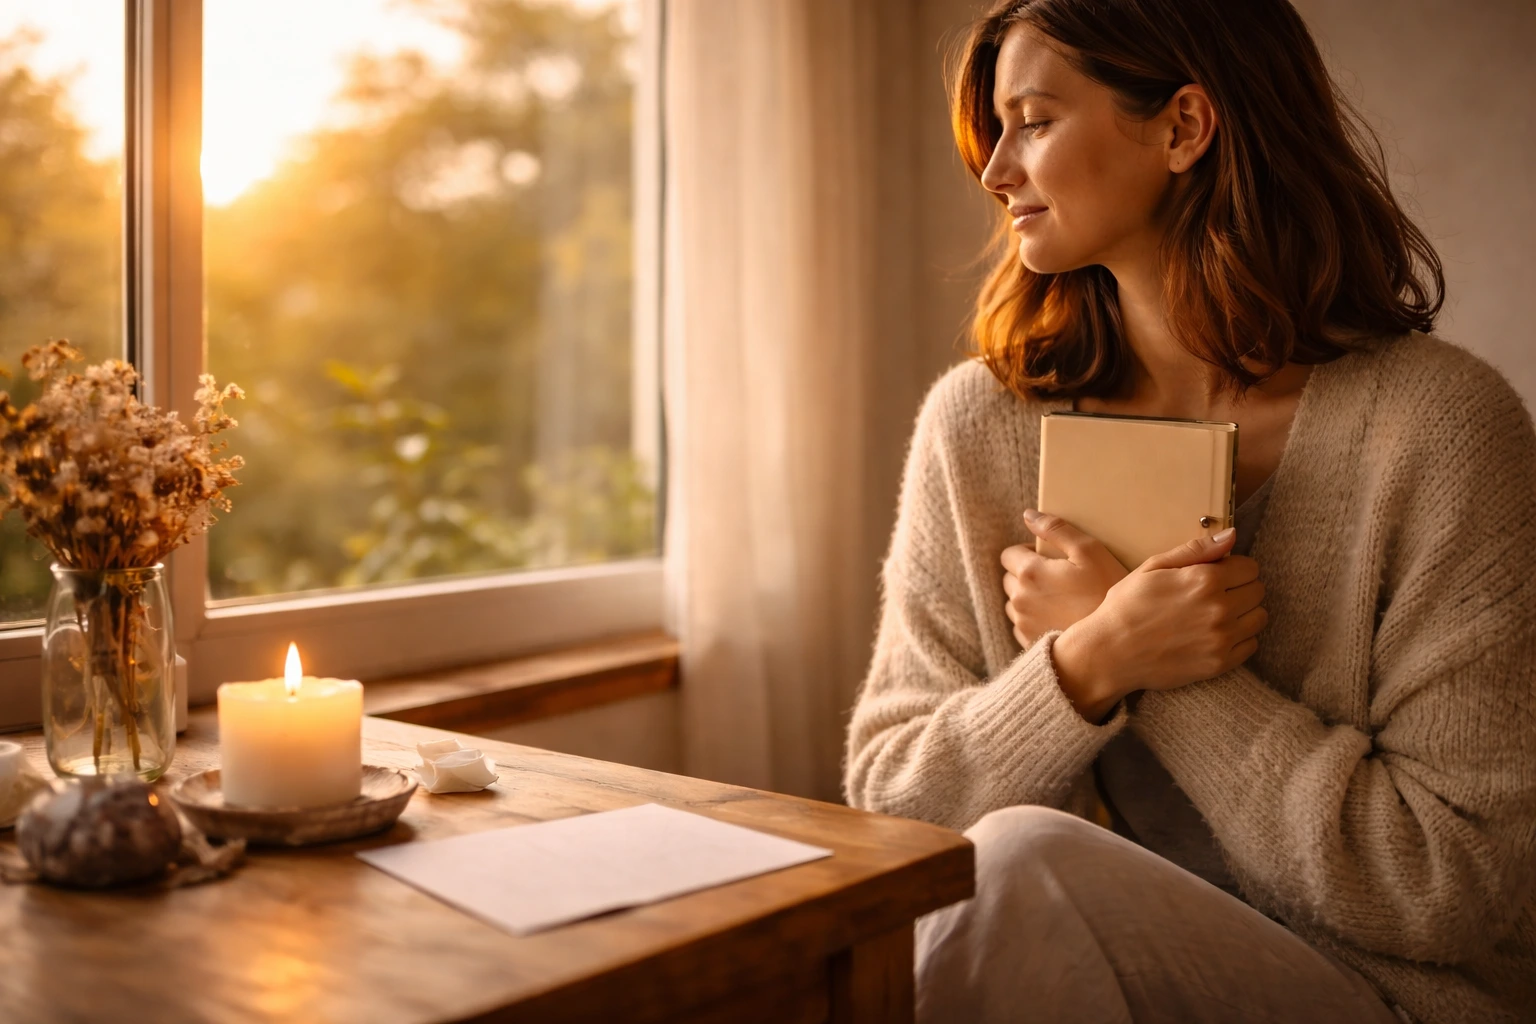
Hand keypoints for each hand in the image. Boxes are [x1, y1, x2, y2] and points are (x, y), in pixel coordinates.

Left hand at [1001, 509, 1126, 647]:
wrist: (1117, 639)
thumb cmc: (1107, 591)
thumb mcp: (1089, 551)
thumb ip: (1056, 529)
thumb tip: (1029, 515)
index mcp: (1029, 572)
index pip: (1008, 554)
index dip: (1027, 552)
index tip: (1049, 557)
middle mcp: (1019, 599)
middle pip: (1009, 578)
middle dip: (1026, 574)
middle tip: (1057, 577)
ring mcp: (1022, 623)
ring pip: (1014, 603)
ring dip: (1028, 597)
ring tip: (1058, 599)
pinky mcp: (1029, 642)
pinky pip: (1022, 625)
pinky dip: (1034, 619)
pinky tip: (1058, 617)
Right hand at [1053, 528, 1265, 721]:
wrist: (1110, 653)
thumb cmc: (1127, 606)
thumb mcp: (1153, 567)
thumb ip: (1196, 550)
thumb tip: (1232, 535)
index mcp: (1204, 580)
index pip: (1250, 567)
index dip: (1233, 568)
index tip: (1217, 574)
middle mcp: (1219, 609)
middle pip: (1258, 591)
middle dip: (1240, 588)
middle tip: (1214, 594)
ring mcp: (1222, 639)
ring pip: (1259, 617)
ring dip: (1244, 613)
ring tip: (1216, 614)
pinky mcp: (1220, 663)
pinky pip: (1251, 645)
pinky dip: (1240, 638)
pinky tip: (1215, 634)